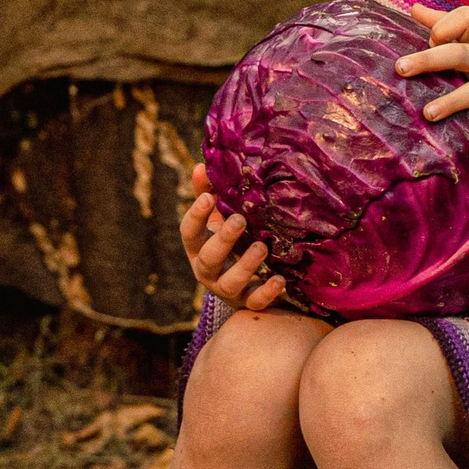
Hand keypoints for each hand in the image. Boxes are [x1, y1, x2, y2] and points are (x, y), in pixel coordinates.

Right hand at [180, 164, 287, 311]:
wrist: (246, 283)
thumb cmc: (230, 242)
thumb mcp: (219, 219)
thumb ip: (210, 194)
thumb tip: (202, 165)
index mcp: (197, 248)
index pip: (188, 233)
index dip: (195, 215)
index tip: (208, 197)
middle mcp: (207, 271)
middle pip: (208, 259)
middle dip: (223, 240)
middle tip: (239, 220)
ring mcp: (226, 290)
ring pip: (229, 284)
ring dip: (245, 266)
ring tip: (262, 247)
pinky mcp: (247, 303)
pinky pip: (255, 302)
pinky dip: (267, 293)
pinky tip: (280, 280)